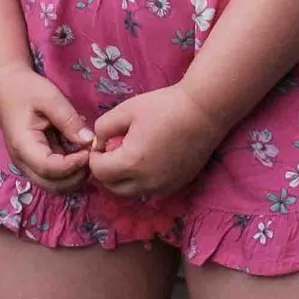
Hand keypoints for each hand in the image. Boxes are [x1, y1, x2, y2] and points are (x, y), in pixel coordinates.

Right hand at [0, 65, 93, 187]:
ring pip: (55, 184)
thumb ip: (69, 120)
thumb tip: (89, 141)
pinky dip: (70, 167)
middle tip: (91, 156)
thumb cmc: (24, 89)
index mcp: (23, 145)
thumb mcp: (50, 98)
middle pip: (53, 186)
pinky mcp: (36, 160)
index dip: (72, 165)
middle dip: (77, 176)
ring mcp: (29, 163)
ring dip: (75, 174)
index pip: (49, 169)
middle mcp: (24, 161)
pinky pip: (55, 173)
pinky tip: (78, 149)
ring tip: (87, 153)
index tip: (89, 151)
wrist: (5, 86)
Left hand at [86, 86, 223, 203]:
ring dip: (124, 180)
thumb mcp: (125, 110)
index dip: (95, 157)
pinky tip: (149, 161)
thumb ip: (103, 128)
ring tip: (129, 157)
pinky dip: (143, 181)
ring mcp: (164, 186)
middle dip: (107, 172)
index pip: (99, 172)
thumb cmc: (164, 106)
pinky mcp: (177, 185)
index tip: (103, 143)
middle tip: (112, 152)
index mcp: (132, 163)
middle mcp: (147, 182)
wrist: (203, 111)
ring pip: (132, 193)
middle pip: (113, 188)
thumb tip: (100, 144)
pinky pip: (151, 190)